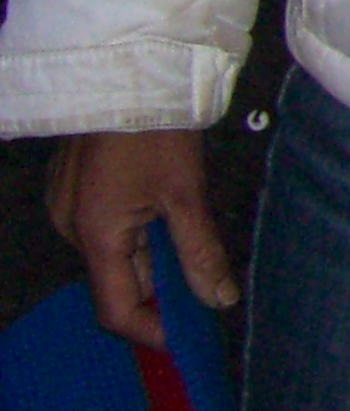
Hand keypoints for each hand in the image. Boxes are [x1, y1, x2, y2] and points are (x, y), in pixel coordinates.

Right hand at [45, 129, 235, 350]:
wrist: (129, 74)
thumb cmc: (157, 131)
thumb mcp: (186, 194)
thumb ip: (199, 252)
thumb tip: (218, 300)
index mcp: (95, 235)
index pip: (116, 309)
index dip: (153, 330)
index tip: (190, 337)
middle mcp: (71, 229)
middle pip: (116, 283)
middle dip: (160, 295)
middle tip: (206, 298)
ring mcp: (70, 210)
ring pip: (115, 257)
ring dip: (153, 265)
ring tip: (197, 261)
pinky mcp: (77, 193)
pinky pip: (109, 232)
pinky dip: (140, 239)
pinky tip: (172, 228)